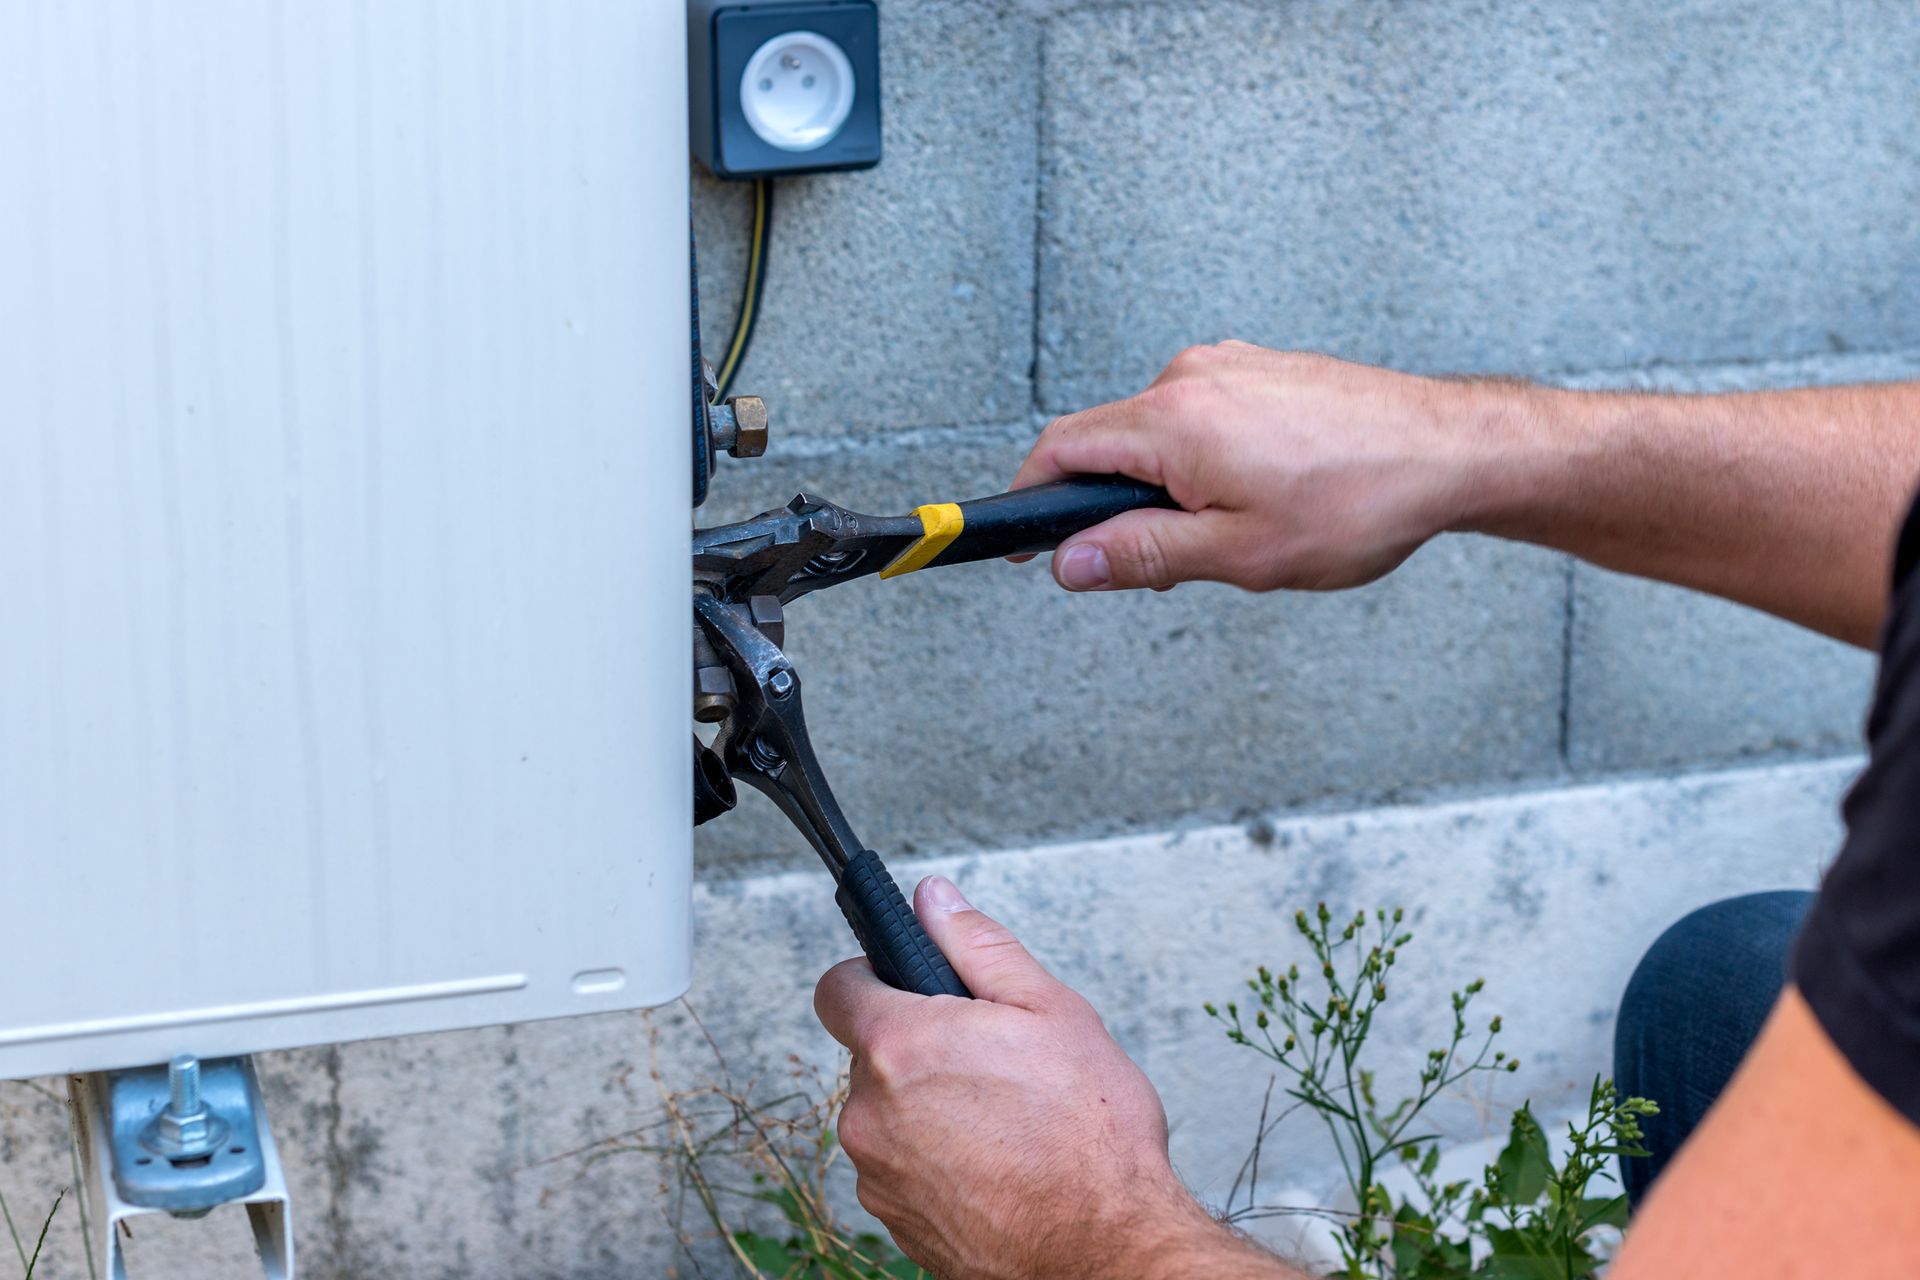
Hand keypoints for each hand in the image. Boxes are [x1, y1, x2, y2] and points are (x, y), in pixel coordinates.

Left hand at [814, 877, 1250, 1279]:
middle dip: (921, 1051)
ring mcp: (879, 1176)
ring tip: (1005, 1121)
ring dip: (930, 1111)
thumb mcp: (1051, 1011)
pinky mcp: (897, 1224)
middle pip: (872, 1057)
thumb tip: (934, 900)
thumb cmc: (1090, 1137)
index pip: (837, 988)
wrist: (1106, 1250)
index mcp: (900, 1047)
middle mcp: (870, 1114)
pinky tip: (997, 1167)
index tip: (909, 987)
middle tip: (993, 1061)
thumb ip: (979, 946)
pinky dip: (938, 1163)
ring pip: (889, 1117)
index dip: (873, 977)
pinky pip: (903, 1171)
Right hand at [1011, 343, 1518, 592]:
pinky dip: (1203, 461)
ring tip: (1237, 532)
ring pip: (1158, 434)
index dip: (1030, 499)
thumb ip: (1141, 555)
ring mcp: (1230, 365)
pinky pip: (1200, 418)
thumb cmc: (1360, 500)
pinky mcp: (1261, 368)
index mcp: (1173, 420)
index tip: (1023, 542)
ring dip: (1166, 487)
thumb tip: (1070, 561)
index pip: (1060, 449)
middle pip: (1107, 441)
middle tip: (1164, 563)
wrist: (1451, 450)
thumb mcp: (1238, 553)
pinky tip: (1260, 497)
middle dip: (1113, 506)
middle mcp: (1192, 377)